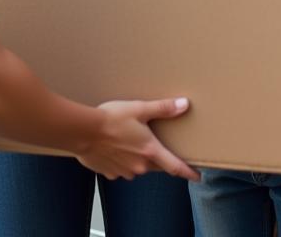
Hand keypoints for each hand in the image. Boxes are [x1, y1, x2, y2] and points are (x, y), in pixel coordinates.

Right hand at [77, 98, 200, 181]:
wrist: (82, 131)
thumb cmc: (111, 120)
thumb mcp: (139, 109)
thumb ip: (163, 108)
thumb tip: (184, 104)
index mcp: (150, 151)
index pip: (175, 166)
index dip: (188, 172)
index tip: (197, 176)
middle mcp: (139, 166)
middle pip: (155, 165)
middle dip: (155, 156)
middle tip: (150, 143)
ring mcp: (124, 172)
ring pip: (136, 167)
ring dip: (135, 156)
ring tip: (126, 139)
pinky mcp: (109, 173)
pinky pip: (120, 168)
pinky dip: (120, 159)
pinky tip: (112, 146)